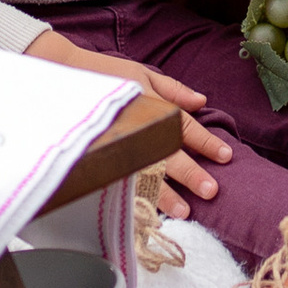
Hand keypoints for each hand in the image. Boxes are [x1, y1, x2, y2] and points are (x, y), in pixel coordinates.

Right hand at [23, 30, 232, 204]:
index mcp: (150, 104)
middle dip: (190, 173)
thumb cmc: (105, 75)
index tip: (226, 156)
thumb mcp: (141, 74)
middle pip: (168, 153)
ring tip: (185, 212)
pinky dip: (136, 198)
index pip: (183, 126)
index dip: (205, 142)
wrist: (61, 76)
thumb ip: (173, 90)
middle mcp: (137, 126)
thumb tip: (202, 102)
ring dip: (166, 194)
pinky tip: (148, 213)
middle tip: (212, 191)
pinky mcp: (100, 156)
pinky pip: (121, 181)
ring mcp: (118, 143)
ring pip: (146, 173)